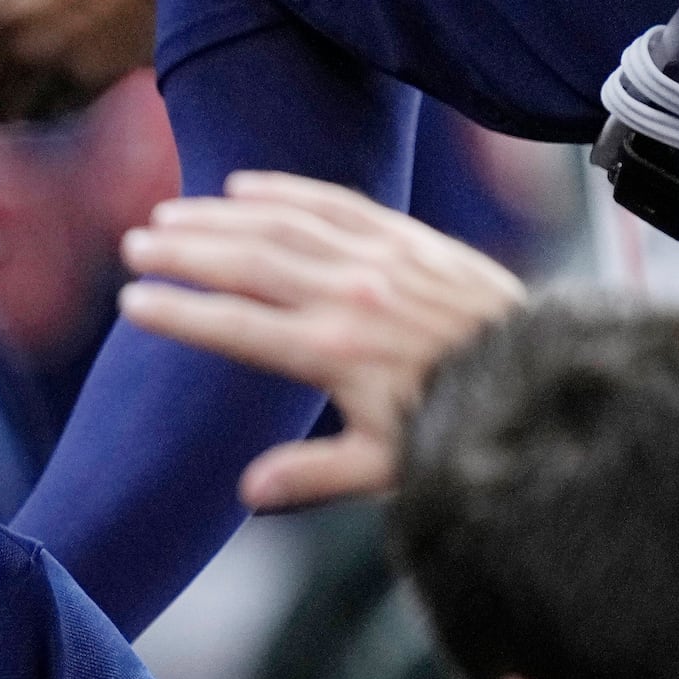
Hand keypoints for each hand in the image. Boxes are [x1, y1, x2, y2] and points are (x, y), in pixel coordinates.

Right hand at [118, 171, 526, 508]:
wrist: (546, 374)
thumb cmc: (460, 425)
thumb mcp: (386, 466)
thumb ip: (314, 475)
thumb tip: (248, 492)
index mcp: (335, 354)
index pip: (235, 326)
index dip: (178, 313)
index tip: (133, 303)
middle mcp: (350, 297)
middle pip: (247, 262)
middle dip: (184, 252)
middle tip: (135, 246)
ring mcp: (379, 259)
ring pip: (282, 225)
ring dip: (217, 217)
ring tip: (168, 214)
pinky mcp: (407, 236)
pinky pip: (333, 202)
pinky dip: (283, 189)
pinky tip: (240, 185)